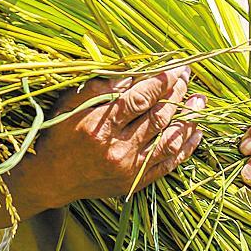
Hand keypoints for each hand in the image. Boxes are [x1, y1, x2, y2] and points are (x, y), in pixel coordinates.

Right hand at [18, 66, 204, 210]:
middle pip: (158, 116)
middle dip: (177, 93)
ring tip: (199, 101)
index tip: (177, 67)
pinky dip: (185, 147)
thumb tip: (132, 74)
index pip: (140, 98)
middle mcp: (117, 148)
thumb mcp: (70, 104)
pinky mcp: (135, 182)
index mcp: (100, 125)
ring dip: (188, 119)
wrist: (50, 178)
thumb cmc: (59, 134)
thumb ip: (100, 87)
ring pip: (169, 140)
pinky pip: (168, 164)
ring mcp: (129, 168)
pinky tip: (195, 132)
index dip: (162, 81)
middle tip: (188, 78)